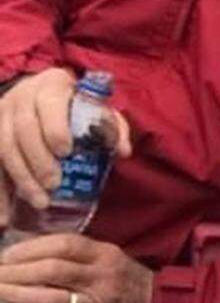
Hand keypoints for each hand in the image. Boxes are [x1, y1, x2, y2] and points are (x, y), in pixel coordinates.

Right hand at [0, 71, 130, 225]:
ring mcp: (2, 115)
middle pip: (23, 129)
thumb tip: (124, 151)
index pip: (49, 104)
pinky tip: (5, 217)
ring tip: (40, 201)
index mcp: (51, 85)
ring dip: (21, 178)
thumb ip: (111, 127)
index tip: (66, 152)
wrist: (41, 95)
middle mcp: (21, 96)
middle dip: (38, 159)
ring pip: (3, 147)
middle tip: (54, 184)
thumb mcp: (96, 108)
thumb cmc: (75, 105)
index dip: (54, 128)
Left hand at [0, 238, 152, 302]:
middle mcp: (101, 278)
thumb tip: (36, 251)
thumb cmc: (132, 284)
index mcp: (106, 255)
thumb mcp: (113, 259)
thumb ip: (81, 255)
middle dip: (16, 271)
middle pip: (52, 270)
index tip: (7, 254)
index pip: (63, 245)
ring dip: (18, 294)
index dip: (31, 248)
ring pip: (52, 297)